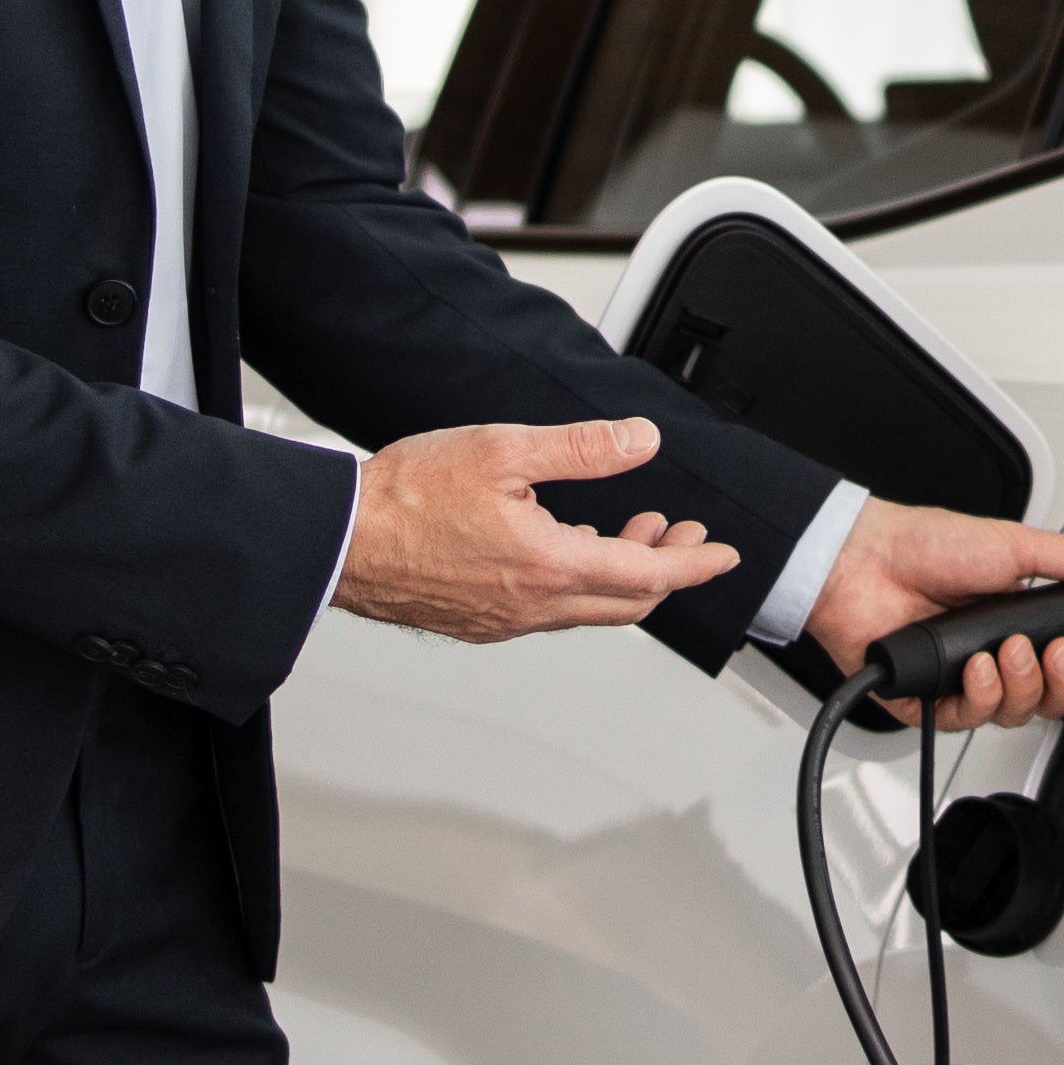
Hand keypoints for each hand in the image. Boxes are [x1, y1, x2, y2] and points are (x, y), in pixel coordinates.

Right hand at [337, 419, 742, 642]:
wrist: (340, 540)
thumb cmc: (406, 497)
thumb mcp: (504, 449)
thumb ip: (582, 449)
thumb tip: (641, 441)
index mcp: (548, 565)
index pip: (648, 574)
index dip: (695, 564)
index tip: (722, 555)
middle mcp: (532, 605)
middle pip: (627, 602)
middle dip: (667, 568)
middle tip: (683, 535)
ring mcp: (505, 620)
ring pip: (588, 608)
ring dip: (621, 573)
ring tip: (629, 531)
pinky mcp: (480, 623)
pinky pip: (550, 611)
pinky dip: (579, 583)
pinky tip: (568, 548)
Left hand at [808, 500, 1063, 731]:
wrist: (862, 561)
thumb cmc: (927, 545)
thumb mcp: (1017, 545)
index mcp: (1023, 623)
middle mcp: (996, 656)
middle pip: (1053, 699)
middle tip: (1059, 654)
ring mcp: (964, 681)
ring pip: (1015, 713)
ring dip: (1020, 685)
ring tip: (1008, 650)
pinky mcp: (929, 702)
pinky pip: (969, 721)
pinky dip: (979, 696)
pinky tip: (974, 668)